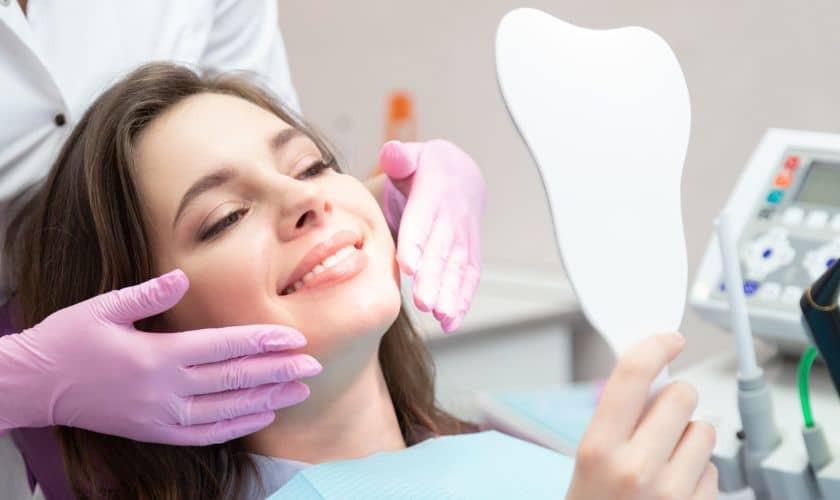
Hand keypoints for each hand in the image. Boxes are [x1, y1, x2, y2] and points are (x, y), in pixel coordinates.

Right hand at [0, 269, 320, 445]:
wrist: (34, 386)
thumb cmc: (67, 340)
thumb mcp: (102, 308)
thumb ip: (147, 294)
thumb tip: (182, 277)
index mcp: (156, 355)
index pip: (224, 347)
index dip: (263, 343)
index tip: (296, 340)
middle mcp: (165, 389)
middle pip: (235, 380)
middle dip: (279, 372)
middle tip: (314, 366)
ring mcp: (161, 416)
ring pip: (227, 411)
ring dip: (268, 400)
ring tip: (300, 391)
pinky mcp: (154, 432)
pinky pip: (205, 435)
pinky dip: (237, 426)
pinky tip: (262, 416)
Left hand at [379, 139, 484, 332]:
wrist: (462, 175)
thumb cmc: (425, 169)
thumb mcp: (412, 155)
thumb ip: (400, 157)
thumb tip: (392, 154)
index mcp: (434, 194)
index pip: (423, 219)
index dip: (417, 241)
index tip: (408, 265)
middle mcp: (452, 218)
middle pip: (443, 250)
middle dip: (434, 277)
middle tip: (422, 302)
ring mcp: (464, 238)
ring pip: (457, 268)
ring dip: (450, 294)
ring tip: (439, 317)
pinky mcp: (470, 253)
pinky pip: (468, 278)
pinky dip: (462, 301)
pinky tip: (450, 323)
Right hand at [565, 333, 716, 499]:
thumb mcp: (588, 459)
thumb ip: (617, 416)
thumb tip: (652, 370)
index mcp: (598, 449)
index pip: (631, 376)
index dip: (654, 346)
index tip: (669, 338)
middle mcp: (635, 469)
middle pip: (680, 396)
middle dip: (673, 400)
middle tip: (658, 417)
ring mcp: (672, 494)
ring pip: (703, 430)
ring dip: (688, 438)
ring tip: (664, 460)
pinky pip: (714, 469)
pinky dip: (698, 472)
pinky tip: (675, 487)